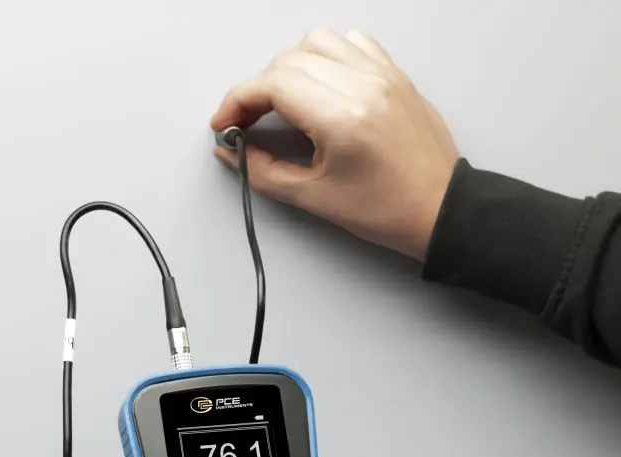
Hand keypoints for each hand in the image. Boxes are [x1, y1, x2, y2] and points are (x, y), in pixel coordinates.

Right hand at [210, 28, 458, 260]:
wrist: (438, 209)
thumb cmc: (386, 209)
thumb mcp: (314, 198)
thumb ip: (263, 172)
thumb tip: (232, 151)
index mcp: (342, 116)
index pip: (272, 83)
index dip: (237, 101)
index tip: (224, 125)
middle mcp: (362, 84)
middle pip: (287, 61)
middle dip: (256, 90)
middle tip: (247, 123)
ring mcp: (381, 73)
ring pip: (316, 41)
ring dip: (288, 68)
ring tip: (282, 103)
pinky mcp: (394, 74)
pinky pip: (350, 42)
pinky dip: (324, 56)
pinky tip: (319, 86)